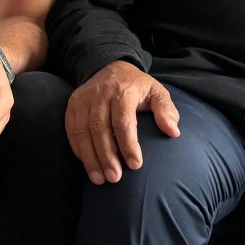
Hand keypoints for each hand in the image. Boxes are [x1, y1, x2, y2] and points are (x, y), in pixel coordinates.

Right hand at [66, 61, 180, 184]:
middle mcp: (100, 94)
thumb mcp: (157, 92)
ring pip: (83, 131)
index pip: (123, 121)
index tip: (135, 165)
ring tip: (99, 179)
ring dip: (90, 157)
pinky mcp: (73, 104)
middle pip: (100, 128)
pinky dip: (78, 148)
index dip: (128, 145)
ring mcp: (83, 99)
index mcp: (123, 91)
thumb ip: (166, 110)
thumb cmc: (137, 87)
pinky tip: (87, 164)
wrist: (111, 66)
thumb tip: (173, 131)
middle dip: (107, 156)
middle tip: (114, 178)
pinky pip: (72, 129)